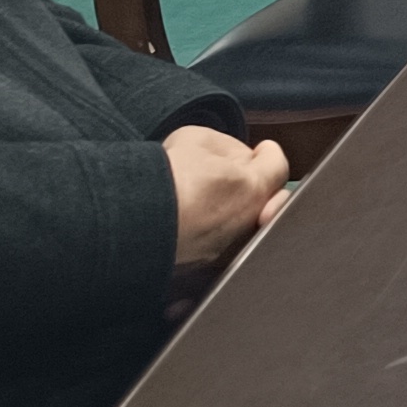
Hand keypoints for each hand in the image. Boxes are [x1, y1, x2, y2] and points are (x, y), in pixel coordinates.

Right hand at [166, 127, 290, 273]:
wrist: (127, 223)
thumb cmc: (163, 178)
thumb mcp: (196, 139)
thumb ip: (227, 147)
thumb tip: (237, 157)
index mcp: (252, 187)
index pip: (278, 166)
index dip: (269, 154)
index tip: (262, 149)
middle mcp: (245, 223)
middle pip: (263, 199)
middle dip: (253, 184)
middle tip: (234, 174)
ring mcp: (224, 249)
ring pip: (239, 224)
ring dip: (229, 208)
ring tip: (203, 195)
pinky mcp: (201, 267)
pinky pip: (215, 244)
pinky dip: (208, 231)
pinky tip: (189, 220)